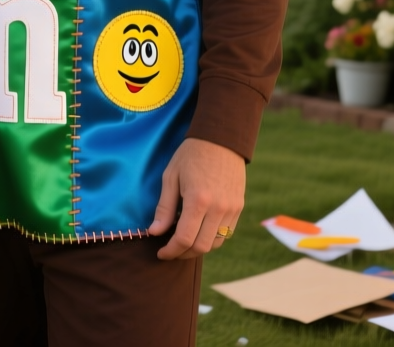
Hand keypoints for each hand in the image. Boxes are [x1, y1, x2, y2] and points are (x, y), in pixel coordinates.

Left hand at [149, 136, 244, 259]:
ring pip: (215, 243)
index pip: (184, 239)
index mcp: (198, 200)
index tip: (161, 253)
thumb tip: (154, 233)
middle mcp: (218, 208)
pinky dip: (211, 238)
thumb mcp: (171, 177)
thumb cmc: (191, 155)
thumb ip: (164, 208)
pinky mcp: (239, 207)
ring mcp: (232, 209)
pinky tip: (199, 231)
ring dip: (198, 248)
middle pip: (201, 247)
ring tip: (183, 242)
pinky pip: (226, 233)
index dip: (171, 251)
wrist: (221, 139)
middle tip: (170, 250)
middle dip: (183, 254)